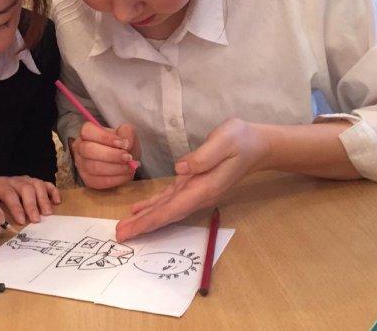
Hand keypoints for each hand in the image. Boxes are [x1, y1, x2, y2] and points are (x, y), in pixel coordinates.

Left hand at [0, 176, 60, 224]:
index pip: (7, 191)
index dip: (15, 205)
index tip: (20, 220)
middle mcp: (10, 180)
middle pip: (24, 187)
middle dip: (31, 204)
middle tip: (36, 220)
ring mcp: (21, 180)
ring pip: (35, 184)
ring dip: (42, 199)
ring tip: (47, 213)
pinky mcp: (30, 183)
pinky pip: (44, 183)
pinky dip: (51, 191)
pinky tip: (56, 202)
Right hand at [70, 122, 140, 188]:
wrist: (122, 159)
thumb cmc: (121, 144)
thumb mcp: (126, 133)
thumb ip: (127, 133)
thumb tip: (126, 143)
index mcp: (87, 132)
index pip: (88, 131)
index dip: (106, 137)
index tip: (124, 144)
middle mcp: (80, 147)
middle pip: (89, 150)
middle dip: (111, 155)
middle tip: (128, 158)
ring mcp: (81, 165)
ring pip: (94, 168)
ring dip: (116, 168)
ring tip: (130, 167)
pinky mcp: (87, 180)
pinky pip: (99, 182)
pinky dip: (116, 179)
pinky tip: (126, 175)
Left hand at [116, 118, 268, 240]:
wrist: (256, 144)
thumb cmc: (240, 140)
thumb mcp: (224, 141)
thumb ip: (203, 157)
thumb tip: (180, 170)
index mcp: (205, 187)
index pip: (173, 208)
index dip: (151, 221)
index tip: (132, 231)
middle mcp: (198, 194)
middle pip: (167, 214)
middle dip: (143, 226)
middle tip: (120, 235)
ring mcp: (196, 191)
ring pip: (166, 209)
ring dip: (146, 219)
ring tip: (126, 228)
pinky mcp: (193, 184)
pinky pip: (170, 199)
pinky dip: (154, 205)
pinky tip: (140, 210)